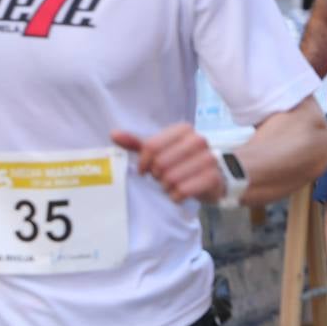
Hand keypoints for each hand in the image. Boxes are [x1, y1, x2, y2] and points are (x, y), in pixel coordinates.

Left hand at [112, 124, 226, 204]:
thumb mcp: (159, 151)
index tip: (145, 169)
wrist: (211, 177)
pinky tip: (180, 192)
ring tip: (172, 184)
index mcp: (184, 129)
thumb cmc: (180, 162)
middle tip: (162, 177)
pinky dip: (176, 196)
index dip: (143, 162)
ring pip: (171, 178)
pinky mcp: (212, 177)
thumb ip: (137, 144)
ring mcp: (208, 158)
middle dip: (157, 175)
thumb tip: (113, 134)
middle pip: (160, 163)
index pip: (151, 146)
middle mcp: (198, 140)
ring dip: (166, 187)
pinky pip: (183, 190)